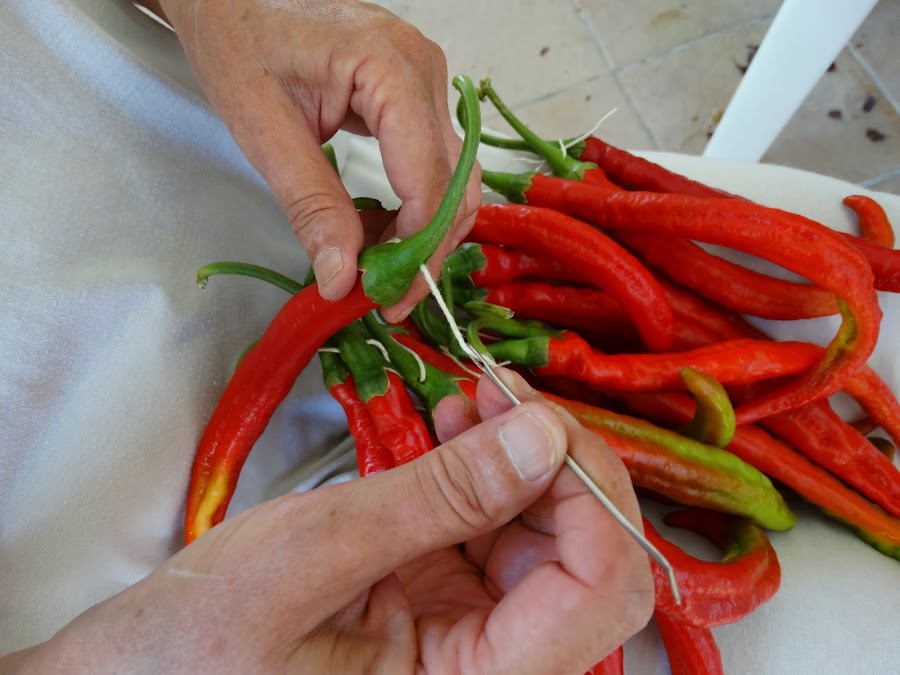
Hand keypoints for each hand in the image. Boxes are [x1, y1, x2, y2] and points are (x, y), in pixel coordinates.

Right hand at [12, 370, 652, 672]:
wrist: (142, 670)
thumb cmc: (202, 639)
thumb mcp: (315, 553)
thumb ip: (437, 498)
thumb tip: (544, 434)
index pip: (597, 594)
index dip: (589, 499)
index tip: (540, 422)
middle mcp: (489, 666)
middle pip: (584, 560)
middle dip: (553, 462)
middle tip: (501, 392)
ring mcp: (468, 635)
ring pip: (543, 537)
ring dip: (516, 458)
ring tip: (469, 399)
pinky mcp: (442, 604)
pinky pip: (492, 532)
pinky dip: (480, 472)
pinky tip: (453, 429)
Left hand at [156, 0, 481, 318]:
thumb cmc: (237, 39)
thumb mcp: (264, 128)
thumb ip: (311, 204)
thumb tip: (342, 278)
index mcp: (393, 68)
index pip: (430, 182)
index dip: (416, 251)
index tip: (390, 301)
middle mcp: (425, 71)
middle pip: (455, 184)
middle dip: (425, 248)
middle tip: (386, 297)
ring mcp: (425, 79)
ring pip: (450, 178)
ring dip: (419, 231)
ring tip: (372, 267)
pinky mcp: (414, 93)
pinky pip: (430, 162)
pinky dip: (409, 205)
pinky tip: (373, 228)